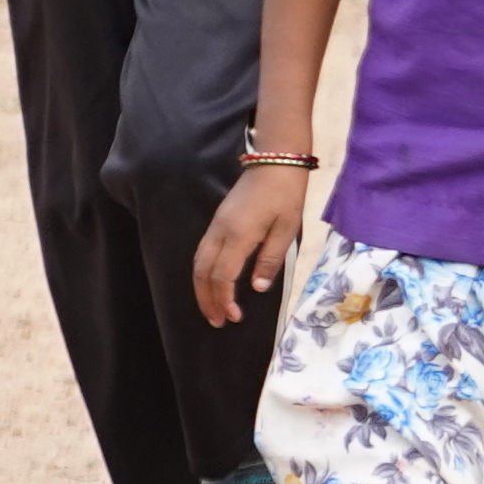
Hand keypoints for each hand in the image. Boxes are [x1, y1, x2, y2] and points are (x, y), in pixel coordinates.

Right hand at [194, 161, 308, 327]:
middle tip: (217, 321)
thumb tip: (257, 288)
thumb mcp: (286, 229)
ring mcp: (215, 225)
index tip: (234, 317)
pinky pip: (202, 252)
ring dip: (201, 288)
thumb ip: (271, 259)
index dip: (225, 299)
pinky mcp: (217, 221)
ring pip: (198, 262)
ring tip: (212, 309)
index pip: (223, 276)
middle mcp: (220, 231)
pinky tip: (212, 284)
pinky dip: (203, 273)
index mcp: (239, 234)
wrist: (274, 161)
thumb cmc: (286, 194)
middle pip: (202, 272)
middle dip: (206, 300)